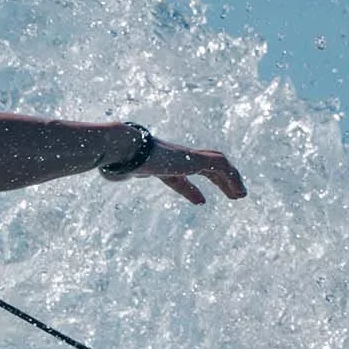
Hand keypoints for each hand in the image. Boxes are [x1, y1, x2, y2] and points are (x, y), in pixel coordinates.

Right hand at [101, 132, 245, 204]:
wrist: (122, 147)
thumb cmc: (117, 158)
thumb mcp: (118, 168)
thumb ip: (116, 170)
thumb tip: (108, 171)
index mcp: (161, 163)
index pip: (180, 176)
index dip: (191, 189)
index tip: (201, 201)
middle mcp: (176, 157)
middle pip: (204, 167)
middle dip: (220, 180)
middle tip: (234, 194)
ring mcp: (186, 155)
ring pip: (217, 163)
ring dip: (231, 179)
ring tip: (240, 195)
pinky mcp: (193, 158)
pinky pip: (219, 166)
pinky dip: (231, 177)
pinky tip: (237, 191)